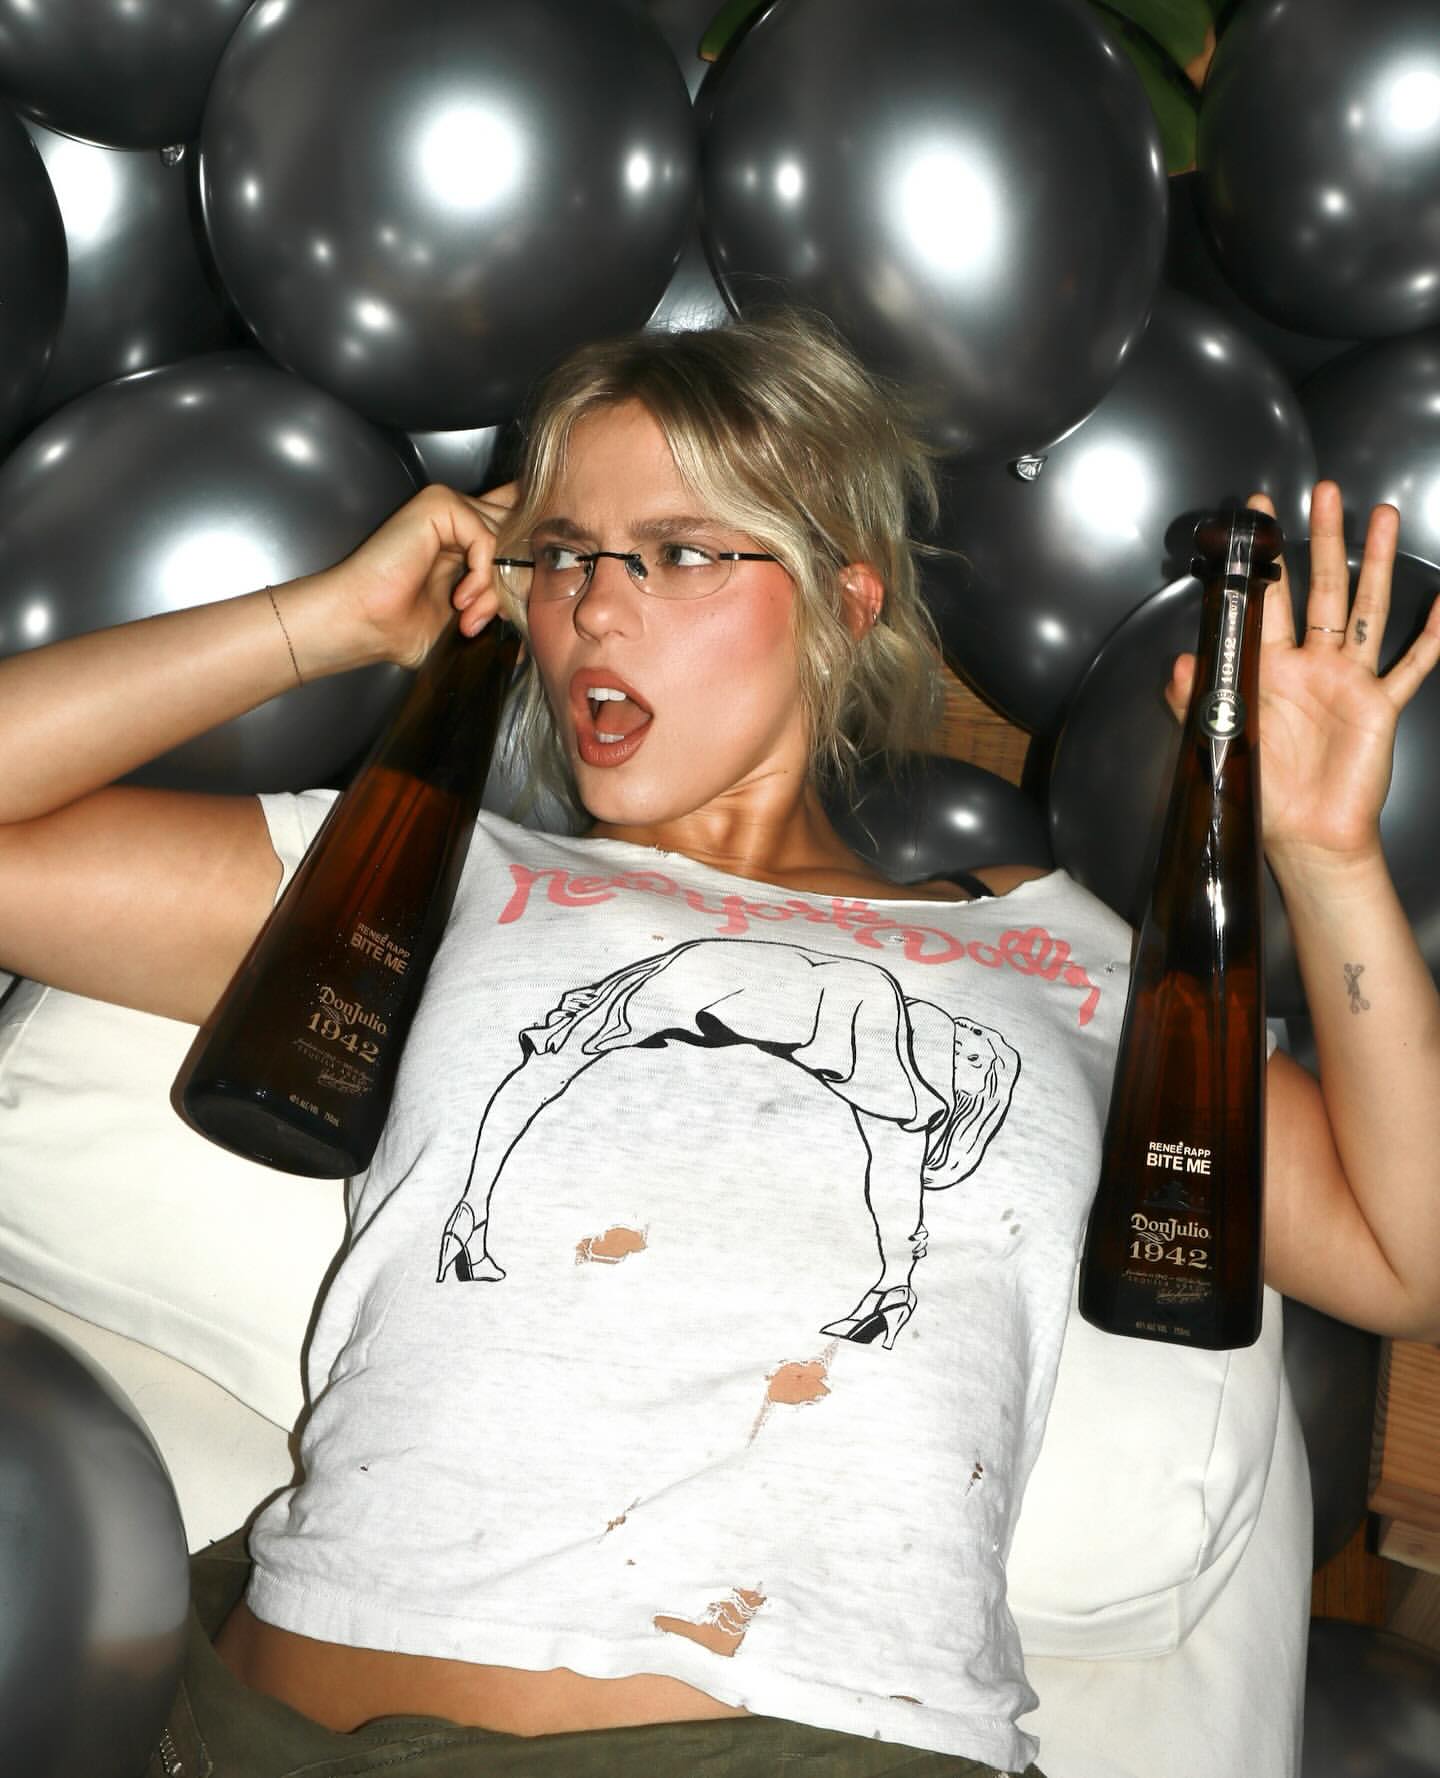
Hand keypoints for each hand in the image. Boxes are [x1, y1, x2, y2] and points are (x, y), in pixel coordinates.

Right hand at [315, 480, 518, 668]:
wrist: (361, 625)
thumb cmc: (401, 626)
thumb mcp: (470, 613)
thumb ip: (502, 596)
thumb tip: (544, 599)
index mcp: (465, 535)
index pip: (521, 528)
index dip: (534, 563)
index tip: (527, 604)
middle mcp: (460, 514)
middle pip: (521, 536)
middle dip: (515, 585)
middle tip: (491, 619)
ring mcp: (449, 506)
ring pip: (506, 541)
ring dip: (495, 589)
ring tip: (469, 617)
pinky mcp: (439, 505)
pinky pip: (487, 540)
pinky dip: (482, 577)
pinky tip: (459, 600)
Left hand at [1166, 480, 1439, 869]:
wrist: (1306, 836)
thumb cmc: (1261, 791)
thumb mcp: (1219, 740)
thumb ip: (1196, 699)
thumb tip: (1180, 661)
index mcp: (1269, 666)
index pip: (1266, 599)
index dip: (1263, 559)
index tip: (1258, 513)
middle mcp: (1311, 663)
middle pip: (1320, 588)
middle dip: (1322, 539)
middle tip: (1324, 491)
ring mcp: (1349, 680)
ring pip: (1366, 608)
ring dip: (1376, 563)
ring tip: (1383, 515)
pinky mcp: (1379, 704)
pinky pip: (1411, 664)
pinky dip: (1432, 634)